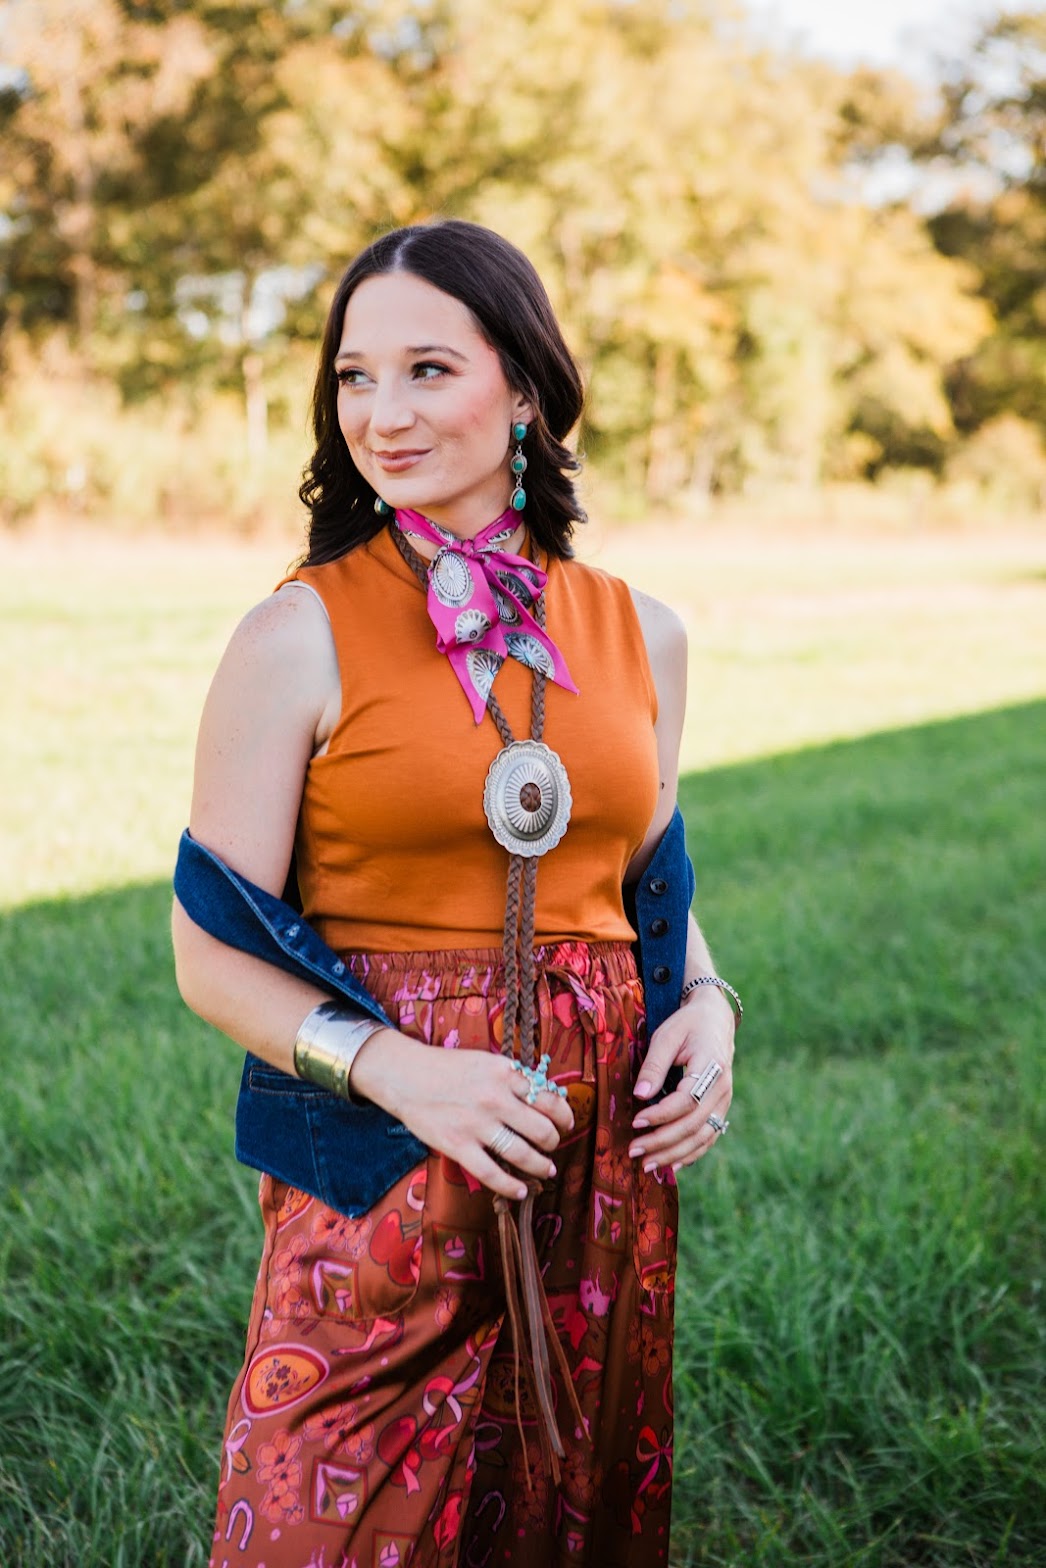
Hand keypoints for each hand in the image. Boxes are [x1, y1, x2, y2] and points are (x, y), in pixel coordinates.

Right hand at [351, 1029, 574, 1202]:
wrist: (406, 1075)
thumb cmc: (449, 1068)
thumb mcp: (487, 1062)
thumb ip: (515, 1079)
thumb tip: (547, 1098)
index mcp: (505, 1075)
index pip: (551, 1100)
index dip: (565, 1116)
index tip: (566, 1124)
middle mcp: (495, 1099)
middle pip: (542, 1130)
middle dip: (553, 1143)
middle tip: (552, 1146)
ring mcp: (476, 1125)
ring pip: (523, 1154)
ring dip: (541, 1166)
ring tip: (546, 1169)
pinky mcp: (457, 1146)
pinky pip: (492, 1174)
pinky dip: (512, 1187)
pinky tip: (521, 1191)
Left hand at [629, 989, 734, 1171]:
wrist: (715, 1020)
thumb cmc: (687, 1024)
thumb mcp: (667, 1035)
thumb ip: (654, 1065)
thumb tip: (640, 1096)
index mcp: (712, 1065)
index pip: (686, 1100)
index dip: (661, 1115)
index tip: (636, 1122)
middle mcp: (723, 1088)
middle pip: (694, 1124)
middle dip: (662, 1142)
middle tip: (634, 1151)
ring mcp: (725, 1101)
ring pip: (702, 1136)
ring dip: (674, 1154)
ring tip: (648, 1165)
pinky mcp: (721, 1108)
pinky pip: (709, 1136)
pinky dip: (692, 1153)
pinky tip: (673, 1164)